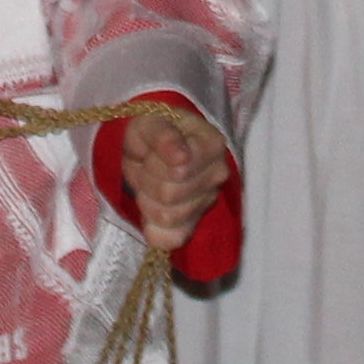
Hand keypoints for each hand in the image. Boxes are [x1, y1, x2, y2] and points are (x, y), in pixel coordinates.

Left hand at [120, 104, 230, 250]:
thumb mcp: (149, 124)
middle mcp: (218, 174)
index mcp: (212, 145)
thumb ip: (163, 136)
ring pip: (167, 217)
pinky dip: (153, 228)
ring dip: (147, 200)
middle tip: (146, 168)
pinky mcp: (194, 225)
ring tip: (149, 184)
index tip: (152, 152)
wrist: (152, 148)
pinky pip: (171, 239)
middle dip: (147, 181)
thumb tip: (181, 156)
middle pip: (170, 194)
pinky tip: (151, 209)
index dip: (155, 163)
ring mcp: (207, 202)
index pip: (179, 170)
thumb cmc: (153, 133)